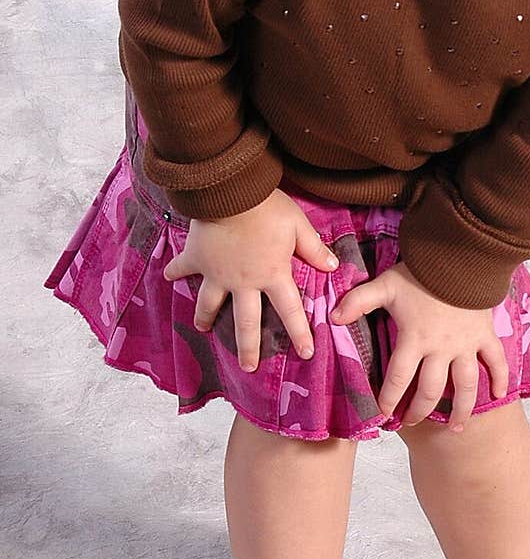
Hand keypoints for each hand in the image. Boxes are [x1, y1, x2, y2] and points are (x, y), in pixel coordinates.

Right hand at [162, 189, 338, 371]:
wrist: (230, 192)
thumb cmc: (268, 207)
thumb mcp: (298, 225)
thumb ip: (314, 248)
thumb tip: (334, 267)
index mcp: (272, 274)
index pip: (290, 310)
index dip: (300, 333)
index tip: (306, 353)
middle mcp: (243, 281)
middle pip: (246, 322)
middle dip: (248, 347)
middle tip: (248, 367)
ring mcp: (216, 273)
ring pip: (210, 304)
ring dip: (206, 317)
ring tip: (203, 328)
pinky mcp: (196, 258)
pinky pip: (183, 268)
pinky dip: (174, 271)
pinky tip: (167, 275)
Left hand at [330, 262, 508, 431]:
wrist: (459, 254)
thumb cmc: (421, 271)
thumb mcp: (385, 284)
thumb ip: (358, 301)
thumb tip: (332, 317)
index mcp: (415, 339)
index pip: (398, 379)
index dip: (389, 399)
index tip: (384, 414)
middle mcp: (441, 348)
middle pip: (430, 390)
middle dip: (419, 410)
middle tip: (410, 421)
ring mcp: (466, 344)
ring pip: (466, 386)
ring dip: (460, 409)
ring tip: (455, 427)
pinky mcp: (485, 335)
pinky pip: (497, 362)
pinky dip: (500, 379)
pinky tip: (499, 395)